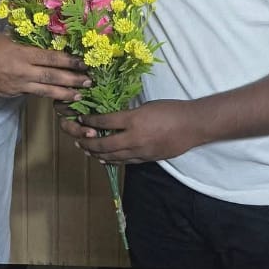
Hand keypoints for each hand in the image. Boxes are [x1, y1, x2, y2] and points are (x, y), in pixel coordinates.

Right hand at [0, 33, 90, 99]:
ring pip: (47, 91)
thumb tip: (46, 38)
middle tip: (90, 81)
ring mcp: (18, 86)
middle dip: (74, 80)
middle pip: (53, 77)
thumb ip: (27, 40)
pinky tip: (58, 97)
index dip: (70, 61)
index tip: (85, 63)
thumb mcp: (8, 37)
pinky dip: (47, 95)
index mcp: (23, 53)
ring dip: (65, 93)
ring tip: (80, 95)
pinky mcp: (13, 94)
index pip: (52, 58)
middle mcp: (23, 71)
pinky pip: (33, 94)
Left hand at [57, 100, 201, 164]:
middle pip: (104, 143)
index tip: (81, 118)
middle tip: (77, 139)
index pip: (105, 121)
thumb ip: (130, 114)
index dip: (90, 121)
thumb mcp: (147, 106)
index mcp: (134, 119)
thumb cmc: (171, 110)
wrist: (192, 126)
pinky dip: (111, 161)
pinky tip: (104, 159)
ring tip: (85, 150)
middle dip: (87, 142)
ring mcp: (140, 151)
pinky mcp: (146, 159)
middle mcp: (134, 138)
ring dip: (96, 154)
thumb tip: (114, 119)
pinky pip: (124, 162)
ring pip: (112, 156)